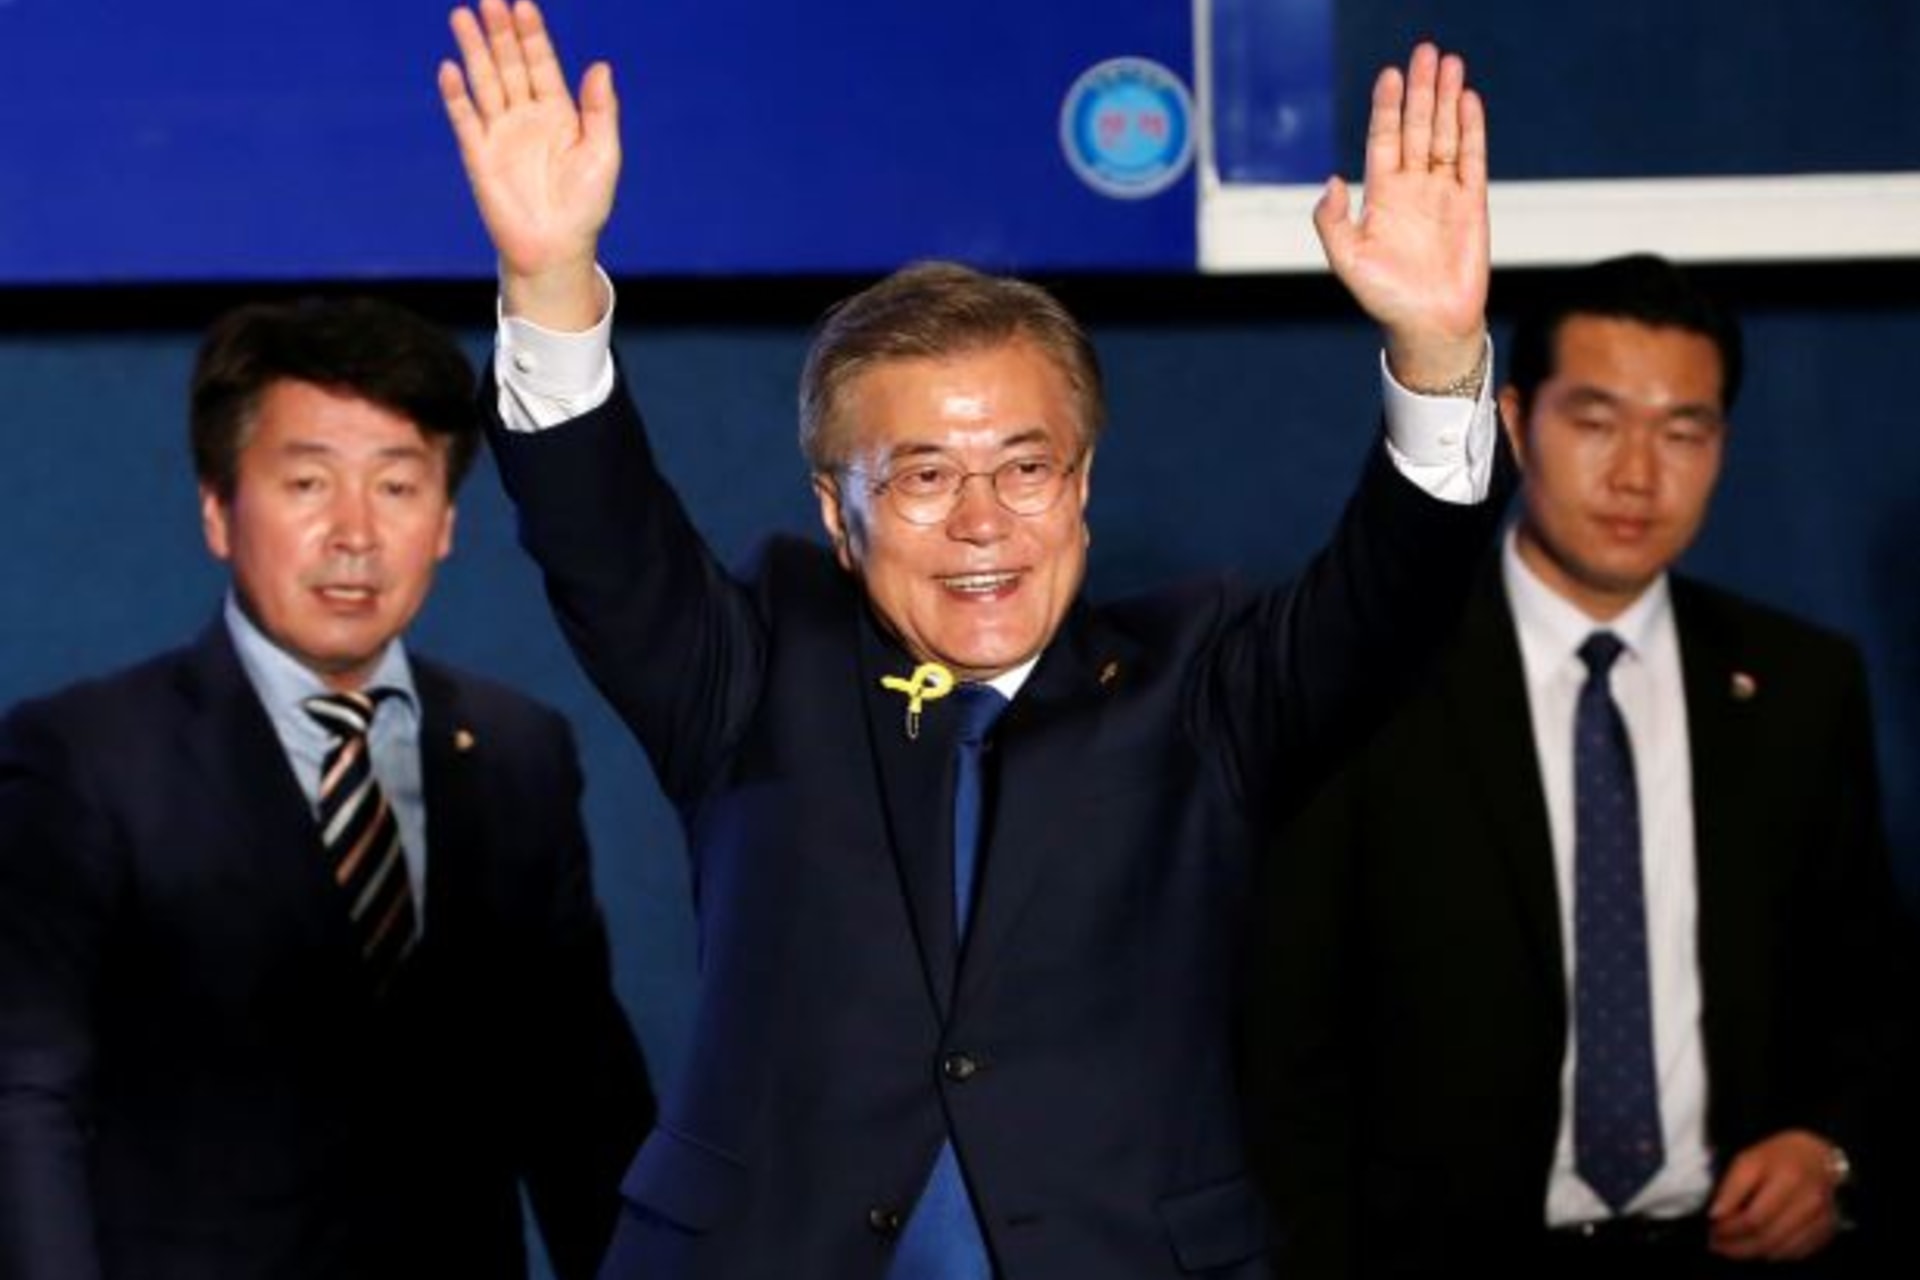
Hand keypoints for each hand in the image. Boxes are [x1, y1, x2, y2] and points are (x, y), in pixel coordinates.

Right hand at [439, 0, 618, 328]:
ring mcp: (500, 134)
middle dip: (500, 33)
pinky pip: (465, 120)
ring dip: (473, 51)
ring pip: (484, 83)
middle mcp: (526, 117)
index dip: (532, 35)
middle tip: (491, 0)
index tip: (523, 5)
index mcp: (558, 113)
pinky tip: (450, 69)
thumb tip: (601, 65)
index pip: (541, 64)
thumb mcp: (603, 155)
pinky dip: (457, 96)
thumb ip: (600, 110)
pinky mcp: (479, 156)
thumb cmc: (586, 206)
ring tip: (462, 16)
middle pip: (510, 65)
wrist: (557, 249)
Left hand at [1314, 44, 1488, 389]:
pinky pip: (1472, 160)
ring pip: (1444, 136)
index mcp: (1380, 197)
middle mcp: (1412, 189)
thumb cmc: (1385, 299)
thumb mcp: (1346, 260)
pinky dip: (1471, 130)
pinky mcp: (1472, 205)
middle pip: (1416, 127)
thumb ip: (1332, 221)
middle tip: (1426, 51)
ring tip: (1450, 64)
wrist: (1428, 327)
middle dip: (1421, 91)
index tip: (1390, 74)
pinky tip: (1469, 102)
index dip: (1386, 107)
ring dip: (1447, 101)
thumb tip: (1331, 180)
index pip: (1384, 140)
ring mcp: (1443, 194)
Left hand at [1707, 1129, 1843, 1260]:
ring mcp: (1821, 1220)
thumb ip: (1731, 1187)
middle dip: (1736, 1246)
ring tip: (1730, 1249)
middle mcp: (1809, 1202)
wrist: (1817, 1158)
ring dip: (1751, 1253)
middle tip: (1716, 1244)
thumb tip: (1715, 1215)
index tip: (1711, 1229)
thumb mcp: (1748, 1160)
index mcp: (1788, 1179)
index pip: (1754, 1217)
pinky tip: (1756, 1248)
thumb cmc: (1778, 1158)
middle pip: (1767, 1238)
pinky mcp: (1826, 1231)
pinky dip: (1772, 1254)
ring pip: (1781, 1250)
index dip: (1729, 1229)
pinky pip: (1796, 1253)